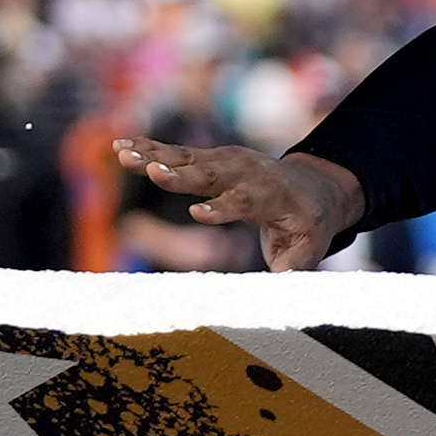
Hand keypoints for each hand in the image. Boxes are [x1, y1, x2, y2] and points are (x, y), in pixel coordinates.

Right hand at [112, 137, 360, 271]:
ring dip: (154, 156)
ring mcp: (227, 161)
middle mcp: (246, 173)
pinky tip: (121, 145)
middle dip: (179, 175)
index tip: (196, 213)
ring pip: (188, 158)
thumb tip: (281, 290)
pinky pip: (177, 152)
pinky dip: (149, 148)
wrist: (314, 186)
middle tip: (151, 171)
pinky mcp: (212, 156)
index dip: (221, 208)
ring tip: (123, 154)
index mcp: (269, 196)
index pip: (243, 203)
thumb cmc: (307, 225)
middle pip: (209, 175)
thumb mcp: (309, 249)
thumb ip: (293, 268)